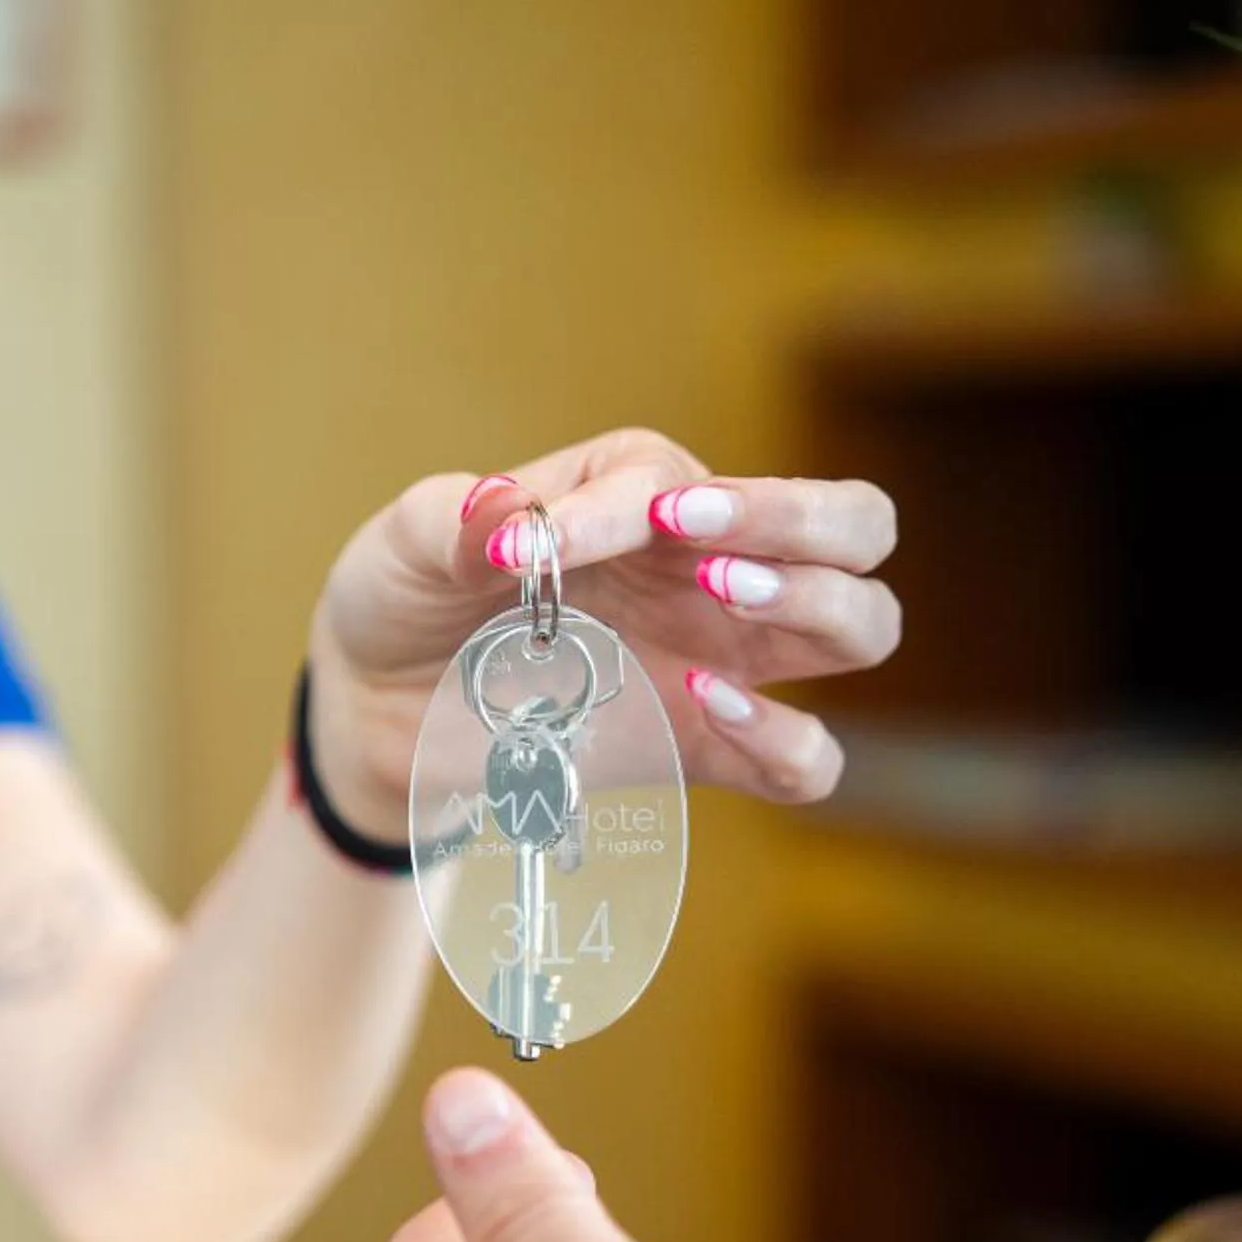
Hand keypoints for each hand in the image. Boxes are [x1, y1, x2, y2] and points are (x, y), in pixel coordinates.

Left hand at [302, 431, 899, 833]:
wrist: (379, 710)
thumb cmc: (406, 600)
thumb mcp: (404, 544)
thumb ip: (451, 518)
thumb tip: (507, 518)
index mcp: (646, 492)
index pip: (699, 481)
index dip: (644, 503)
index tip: (548, 542)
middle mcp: (707, 566)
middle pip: (855, 524)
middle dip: (809, 520)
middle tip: (713, 553)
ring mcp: (721, 659)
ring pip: (862, 624)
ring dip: (819, 607)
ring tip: (722, 605)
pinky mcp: (705, 749)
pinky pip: (807, 760)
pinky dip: (787, 740)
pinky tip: (709, 708)